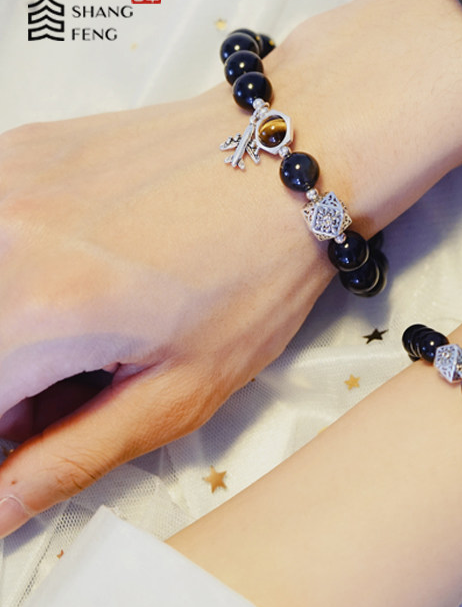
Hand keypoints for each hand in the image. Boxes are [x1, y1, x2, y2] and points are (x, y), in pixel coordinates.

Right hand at [0, 0, 461, 535]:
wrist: (288, 160)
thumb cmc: (262, 264)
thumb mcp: (182, 388)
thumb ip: (72, 455)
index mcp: (40, 311)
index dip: (6, 438)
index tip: (40, 432)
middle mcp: (6, 234)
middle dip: (12, 384)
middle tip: (75, 380)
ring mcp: (4, 182)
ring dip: (15, 330)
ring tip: (85, 325)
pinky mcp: (18, 152)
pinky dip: (19, 271)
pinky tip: (80, 272)